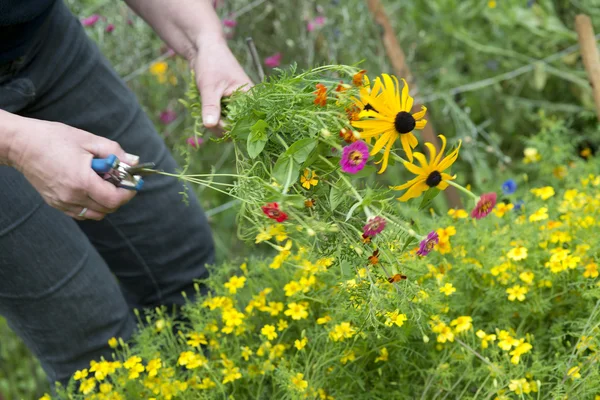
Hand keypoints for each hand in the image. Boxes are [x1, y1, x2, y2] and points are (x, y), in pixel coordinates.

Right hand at [9, 117, 137, 219]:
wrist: (21, 145)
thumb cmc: (55, 138)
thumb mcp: (89, 140)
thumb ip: (115, 152)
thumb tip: (135, 162)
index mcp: (82, 181)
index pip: (115, 199)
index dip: (128, 192)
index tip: (133, 181)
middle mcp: (72, 196)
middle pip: (108, 208)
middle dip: (120, 195)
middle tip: (120, 179)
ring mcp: (62, 203)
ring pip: (97, 214)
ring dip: (106, 202)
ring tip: (103, 183)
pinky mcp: (56, 204)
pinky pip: (82, 213)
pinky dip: (92, 205)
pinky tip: (90, 188)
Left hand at [190, 35, 252, 128]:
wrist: (203, 48)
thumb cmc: (211, 62)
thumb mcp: (209, 86)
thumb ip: (210, 106)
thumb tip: (210, 125)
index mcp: (250, 98)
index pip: (247, 123)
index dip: (232, 128)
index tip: (215, 123)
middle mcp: (246, 104)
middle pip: (237, 128)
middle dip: (221, 127)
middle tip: (207, 118)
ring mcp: (235, 105)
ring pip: (227, 125)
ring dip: (214, 123)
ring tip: (204, 110)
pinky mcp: (226, 105)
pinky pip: (220, 119)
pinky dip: (211, 118)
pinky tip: (204, 109)